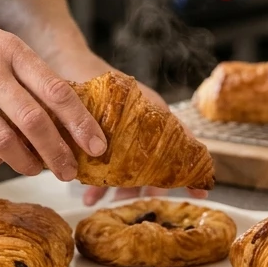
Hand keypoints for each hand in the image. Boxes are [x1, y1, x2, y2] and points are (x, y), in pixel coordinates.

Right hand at [0, 0, 106, 180]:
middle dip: (59, 153)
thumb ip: (25, 71)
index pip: (56, 91)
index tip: (97, 145)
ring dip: (26, 162)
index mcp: (9, 48)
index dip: (80, 123)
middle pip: (34, 122)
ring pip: (4, 141)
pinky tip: (0, 160)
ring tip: (37, 169)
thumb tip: (64, 112)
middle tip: (71, 171)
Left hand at [46, 48, 209, 206]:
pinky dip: (97, 184)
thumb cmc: (98, 77)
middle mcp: (142, 130)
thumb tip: (178, 147)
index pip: (184, 145)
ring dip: (120, 189)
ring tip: (106, 201)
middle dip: (149, 186)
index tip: (200, 190)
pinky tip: (87, 194)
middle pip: (155, 166)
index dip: (192, 169)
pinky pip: (104, 170)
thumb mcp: (129, 98)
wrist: (67, 64)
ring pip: (129, 172)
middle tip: (142, 199)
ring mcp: (121, 140)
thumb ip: (152, 118)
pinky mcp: (99, 145)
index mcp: (157, 116)